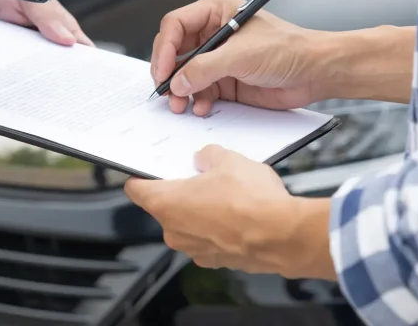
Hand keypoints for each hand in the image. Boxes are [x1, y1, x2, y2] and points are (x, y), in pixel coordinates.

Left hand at [124, 145, 307, 274]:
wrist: (282, 235)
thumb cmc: (251, 201)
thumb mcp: (228, 159)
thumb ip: (209, 156)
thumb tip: (205, 158)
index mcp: (166, 203)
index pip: (136, 189)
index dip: (142, 177)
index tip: (150, 171)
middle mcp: (174, 231)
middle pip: (166, 206)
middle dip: (183, 191)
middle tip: (204, 177)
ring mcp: (194, 250)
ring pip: (189, 224)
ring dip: (202, 211)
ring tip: (229, 195)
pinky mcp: (215, 261)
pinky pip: (209, 239)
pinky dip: (219, 228)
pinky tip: (239, 215)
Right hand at [150, 0, 324, 115]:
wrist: (314, 72)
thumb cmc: (288, 49)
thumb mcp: (241, 55)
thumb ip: (205, 68)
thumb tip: (178, 80)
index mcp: (217, 11)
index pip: (175, 25)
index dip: (164, 48)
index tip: (162, 71)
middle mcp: (214, 33)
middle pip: (176, 51)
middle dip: (170, 73)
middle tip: (167, 91)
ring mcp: (219, 58)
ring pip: (185, 74)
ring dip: (182, 91)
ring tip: (182, 105)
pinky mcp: (226, 80)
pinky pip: (200, 90)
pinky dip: (197, 100)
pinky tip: (202, 107)